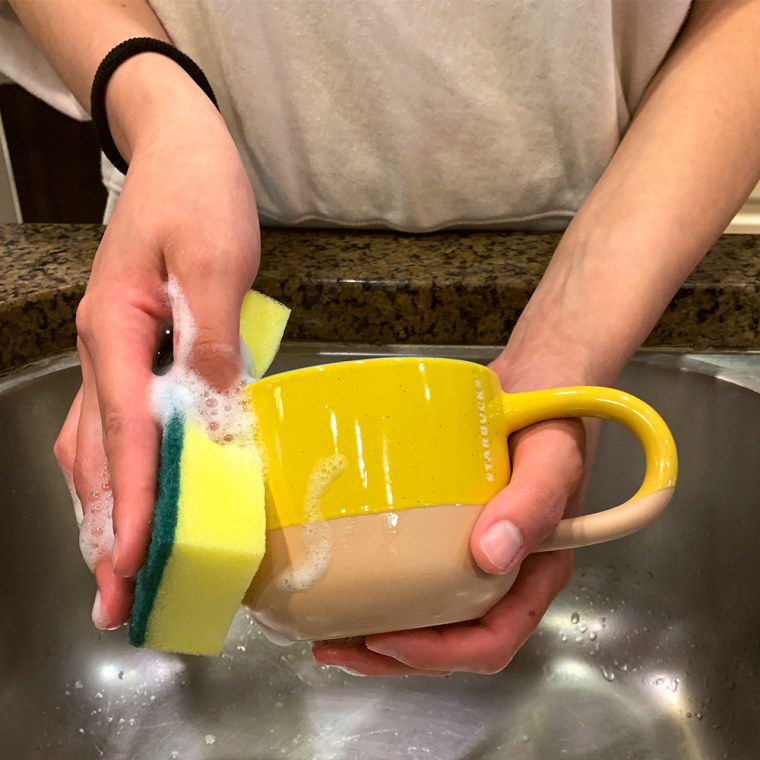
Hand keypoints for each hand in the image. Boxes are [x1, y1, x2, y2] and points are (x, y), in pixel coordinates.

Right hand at [54, 88, 259, 629]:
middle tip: (116, 597)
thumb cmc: (198, 196)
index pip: (127, 432)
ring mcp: (114, 353)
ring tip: (118, 569)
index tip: (137, 558)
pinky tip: (133, 499)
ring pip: (98, 447)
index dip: (136, 499)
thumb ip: (211, 341)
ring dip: (109, 510)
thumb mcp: (215, 262)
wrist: (180, 152)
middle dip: (108, 527)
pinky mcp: (135, 351)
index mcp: (117, 332)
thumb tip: (212, 415)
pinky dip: (124, 472)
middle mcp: (104, 352)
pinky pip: (118, 425)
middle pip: (100, 454)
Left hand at [312, 360, 588, 675]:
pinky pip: (416, 572)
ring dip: (380, 630)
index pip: (493, 638)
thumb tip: (492, 556)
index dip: (439, 654)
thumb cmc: (552, 420)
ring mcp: (472, 552)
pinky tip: (349, 579)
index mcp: (534, 571)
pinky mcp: (447, 528)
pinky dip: (382, 587)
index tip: (388, 641)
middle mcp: (503, 572)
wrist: (535, 384)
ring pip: (428, 613)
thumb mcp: (551, 458)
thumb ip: (533, 503)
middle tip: (336, 645)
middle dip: (394, 654)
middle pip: (451, 638)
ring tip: (329, 627)